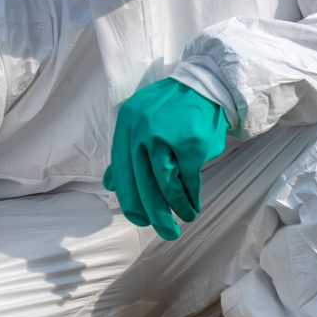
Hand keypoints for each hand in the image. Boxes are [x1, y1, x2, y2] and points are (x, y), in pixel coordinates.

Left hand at [103, 78, 228, 240]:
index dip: (130, 200)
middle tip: (164, 231)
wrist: (207, 85)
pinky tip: (194, 205)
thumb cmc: (172, 108)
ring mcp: (166, 137)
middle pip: (143, 183)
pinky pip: (188, 180)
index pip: (121, 172)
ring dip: (176, 207)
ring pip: (166, 185)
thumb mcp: (140, 122)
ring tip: (185, 218)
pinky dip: (191, 197)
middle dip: (154, 213)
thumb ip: (125, 152)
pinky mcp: (190, 144)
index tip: (139, 220)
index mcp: (126, 126)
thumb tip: (109, 184)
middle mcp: (141, 130)